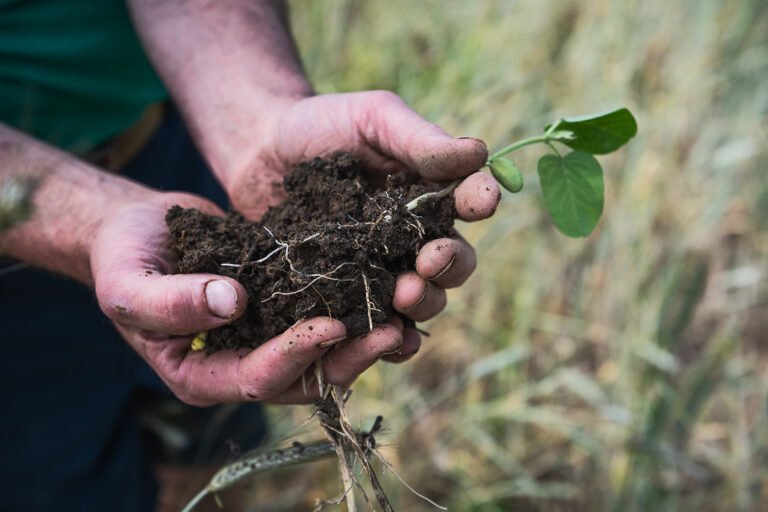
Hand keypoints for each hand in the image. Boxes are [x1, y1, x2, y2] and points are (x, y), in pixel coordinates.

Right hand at [90, 192, 405, 404]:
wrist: (140, 231)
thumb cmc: (123, 259)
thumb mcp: (128, 283)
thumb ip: (169, 301)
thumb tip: (231, 304)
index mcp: (202, 375)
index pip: (258, 379)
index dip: (297, 355)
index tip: (332, 325)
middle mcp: (242, 365)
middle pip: (306, 378)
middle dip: (350, 357)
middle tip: (394, 331)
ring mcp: (266, 338)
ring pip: (326, 354)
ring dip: (365, 339)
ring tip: (406, 313)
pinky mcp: (284, 308)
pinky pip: (325, 315)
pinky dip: (357, 308)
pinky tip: (391, 286)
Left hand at [219, 91, 500, 360]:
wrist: (258, 150)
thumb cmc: (320, 125)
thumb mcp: (373, 119)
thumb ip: (419, 139)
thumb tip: (479, 152)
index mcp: (430, 192)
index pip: (468, 201)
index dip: (479, 202)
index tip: (479, 203)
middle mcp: (415, 237)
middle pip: (453, 263)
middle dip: (449, 265)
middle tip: (429, 260)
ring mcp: (383, 269)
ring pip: (424, 299)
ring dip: (424, 302)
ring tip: (403, 295)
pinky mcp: (349, 296)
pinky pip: (378, 326)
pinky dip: (390, 338)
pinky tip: (387, 338)